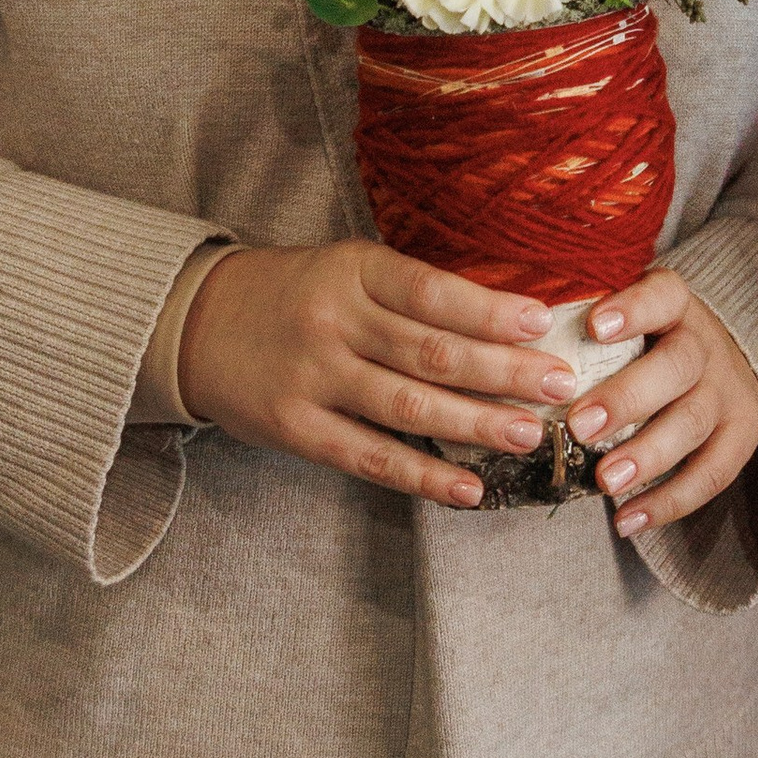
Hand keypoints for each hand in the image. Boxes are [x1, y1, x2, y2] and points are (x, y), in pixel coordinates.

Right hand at [179, 238, 583, 508]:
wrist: (197, 322)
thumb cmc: (296, 293)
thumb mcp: (347, 268)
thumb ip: (410, 292)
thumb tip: (504, 319)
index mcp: (353, 270)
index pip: (432, 291)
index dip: (490, 310)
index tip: (542, 325)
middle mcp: (333, 321)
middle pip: (431, 351)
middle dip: (503, 372)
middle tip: (560, 387)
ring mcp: (312, 377)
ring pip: (408, 405)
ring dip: (475, 424)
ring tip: (529, 435)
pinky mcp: (296, 427)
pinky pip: (369, 457)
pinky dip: (423, 475)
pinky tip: (468, 489)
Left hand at [562, 263, 757, 538]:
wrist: (722, 362)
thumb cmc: (647, 342)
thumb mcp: (625, 317)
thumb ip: (580, 324)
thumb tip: (507, 343)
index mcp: (675, 305)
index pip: (662, 294)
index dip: (633, 309)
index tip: (593, 325)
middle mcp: (706, 344)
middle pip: (677, 365)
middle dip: (627, 398)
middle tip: (579, 425)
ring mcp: (727, 392)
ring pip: (693, 421)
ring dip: (647, 455)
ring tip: (605, 481)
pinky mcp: (740, 436)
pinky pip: (712, 474)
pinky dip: (669, 501)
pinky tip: (627, 519)